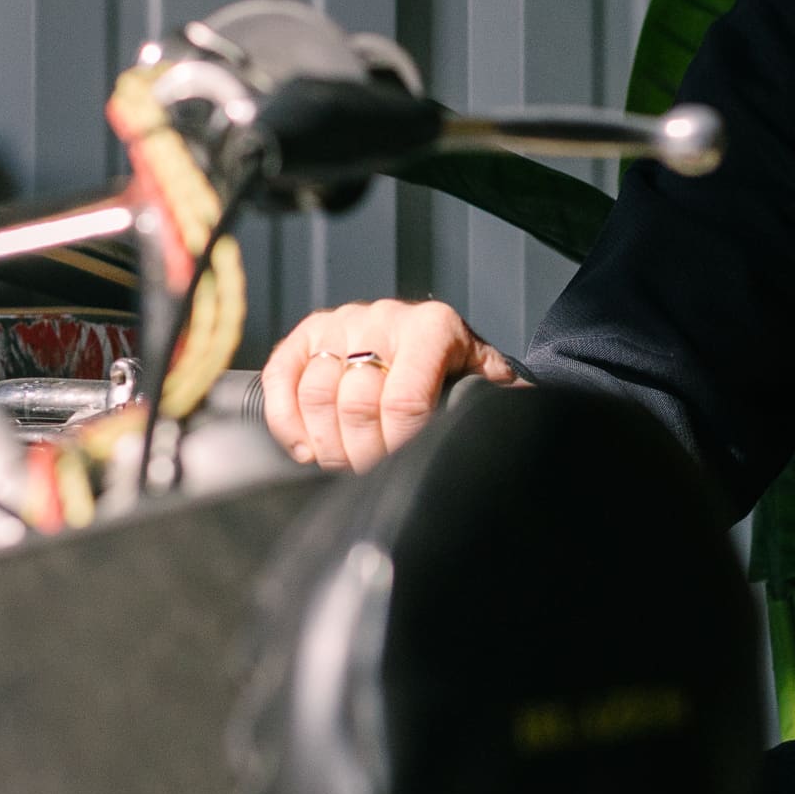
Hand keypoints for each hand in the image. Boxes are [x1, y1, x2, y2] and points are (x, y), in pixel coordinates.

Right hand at [261, 300, 522, 469]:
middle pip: (356, 404)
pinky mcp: (307, 336)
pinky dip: (286, 421)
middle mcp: (383, 318)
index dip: (399, 446)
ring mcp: (340, 323)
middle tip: (375, 476)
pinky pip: (280, 377)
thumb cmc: (459, 373)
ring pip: (316, 394)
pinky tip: (307, 449)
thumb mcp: (487, 384)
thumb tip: (513, 423)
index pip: (404, 400)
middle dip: (364, 454)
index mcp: (433, 327)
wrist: (434, 345)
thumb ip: (498, 402)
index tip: (403, 470)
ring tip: (349, 464)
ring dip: (328, 445)